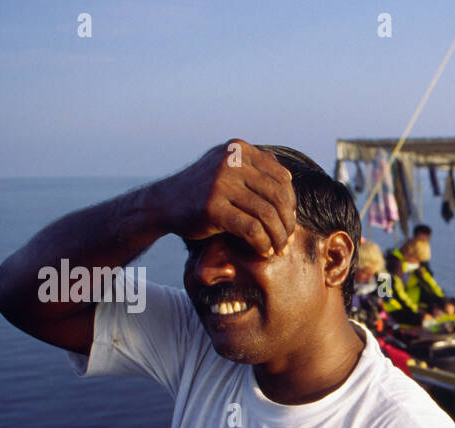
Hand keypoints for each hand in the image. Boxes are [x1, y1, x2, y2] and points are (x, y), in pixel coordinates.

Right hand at [153, 139, 295, 257]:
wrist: (163, 203)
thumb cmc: (203, 190)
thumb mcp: (226, 167)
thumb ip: (253, 168)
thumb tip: (288, 177)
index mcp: (238, 149)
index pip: (281, 178)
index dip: (291, 202)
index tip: (289, 221)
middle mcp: (231, 161)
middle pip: (277, 196)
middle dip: (287, 222)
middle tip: (288, 240)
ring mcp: (221, 183)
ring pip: (267, 214)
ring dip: (278, 237)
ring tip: (279, 249)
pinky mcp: (213, 208)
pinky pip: (252, 229)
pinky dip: (263, 244)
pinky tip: (264, 251)